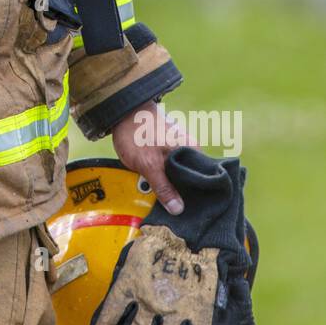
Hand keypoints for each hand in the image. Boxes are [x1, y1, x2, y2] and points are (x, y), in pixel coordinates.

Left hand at [112, 100, 194, 215]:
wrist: (121, 112)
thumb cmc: (136, 134)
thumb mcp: (149, 165)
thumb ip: (164, 187)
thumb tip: (179, 209)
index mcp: (192, 151)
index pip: (204, 179)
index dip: (197, 197)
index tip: (192, 212)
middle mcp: (189, 149)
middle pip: (190, 179)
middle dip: (181, 194)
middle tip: (174, 211)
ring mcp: (178, 149)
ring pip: (178, 175)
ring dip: (170, 186)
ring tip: (164, 202)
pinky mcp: (166, 150)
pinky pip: (169, 169)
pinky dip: (163, 178)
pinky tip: (156, 187)